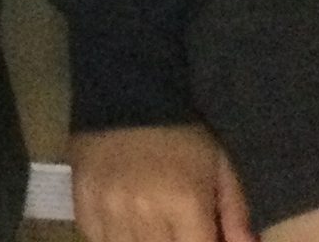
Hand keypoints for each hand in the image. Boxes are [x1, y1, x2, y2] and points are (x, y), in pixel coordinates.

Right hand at [68, 124, 254, 241]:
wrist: (128, 91)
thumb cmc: (183, 131)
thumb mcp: (219, 164)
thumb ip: (235, 213)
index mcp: (185, 203)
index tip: (202, 236)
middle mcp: (146, 213)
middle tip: (178, 229)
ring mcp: (110, 211)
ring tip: (153, 227)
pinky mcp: (83, 205)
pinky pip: (97, 240)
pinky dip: (112, 239)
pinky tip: (124, 225)